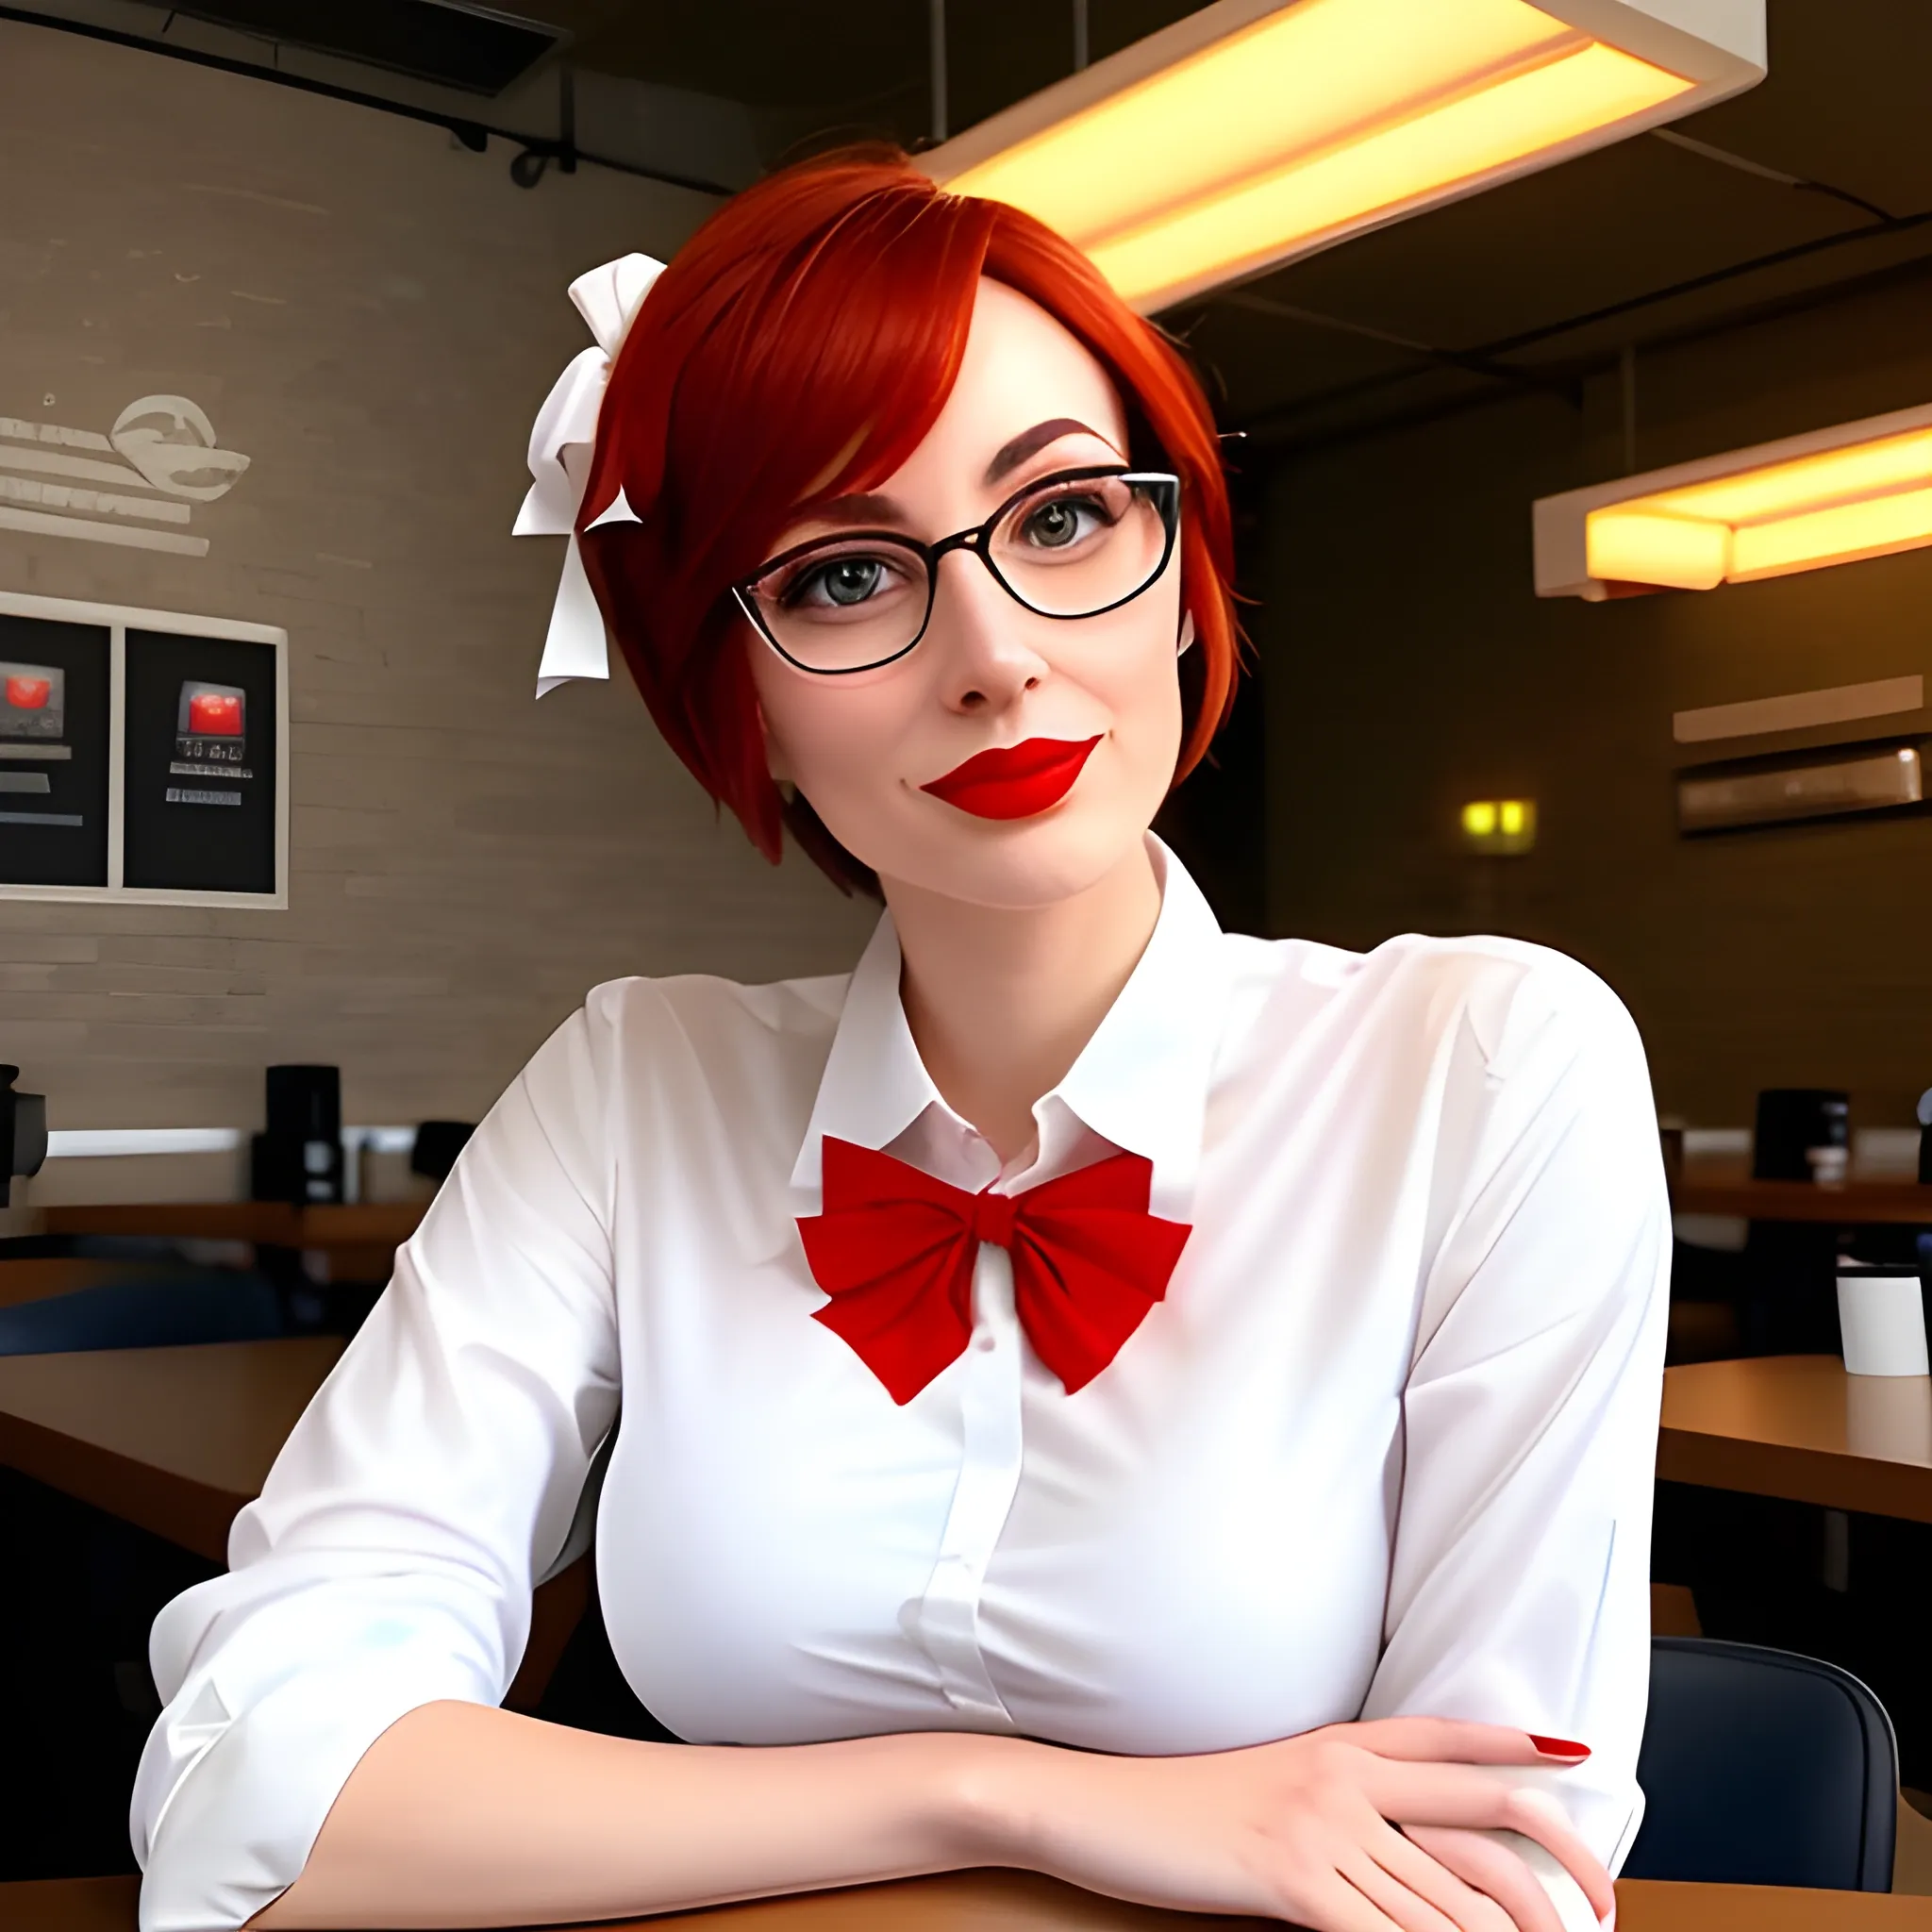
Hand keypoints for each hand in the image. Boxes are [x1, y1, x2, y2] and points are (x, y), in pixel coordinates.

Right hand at [986, 1717, 1613, 1931]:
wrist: (1098, 1806)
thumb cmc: (1182, 1804)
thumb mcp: (1273, 1780)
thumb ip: (1345, 1799)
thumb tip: (1409, 1842)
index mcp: (1339, 1742)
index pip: (1450, 1738)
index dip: (1519, 1743)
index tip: (1582, 1757)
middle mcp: (1343, 1774)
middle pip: (1480, 1816)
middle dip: (1558, 1869)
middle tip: (1603, 1911)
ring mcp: (1320, 1826)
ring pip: (1446, 1897)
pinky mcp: (1292, 1881)